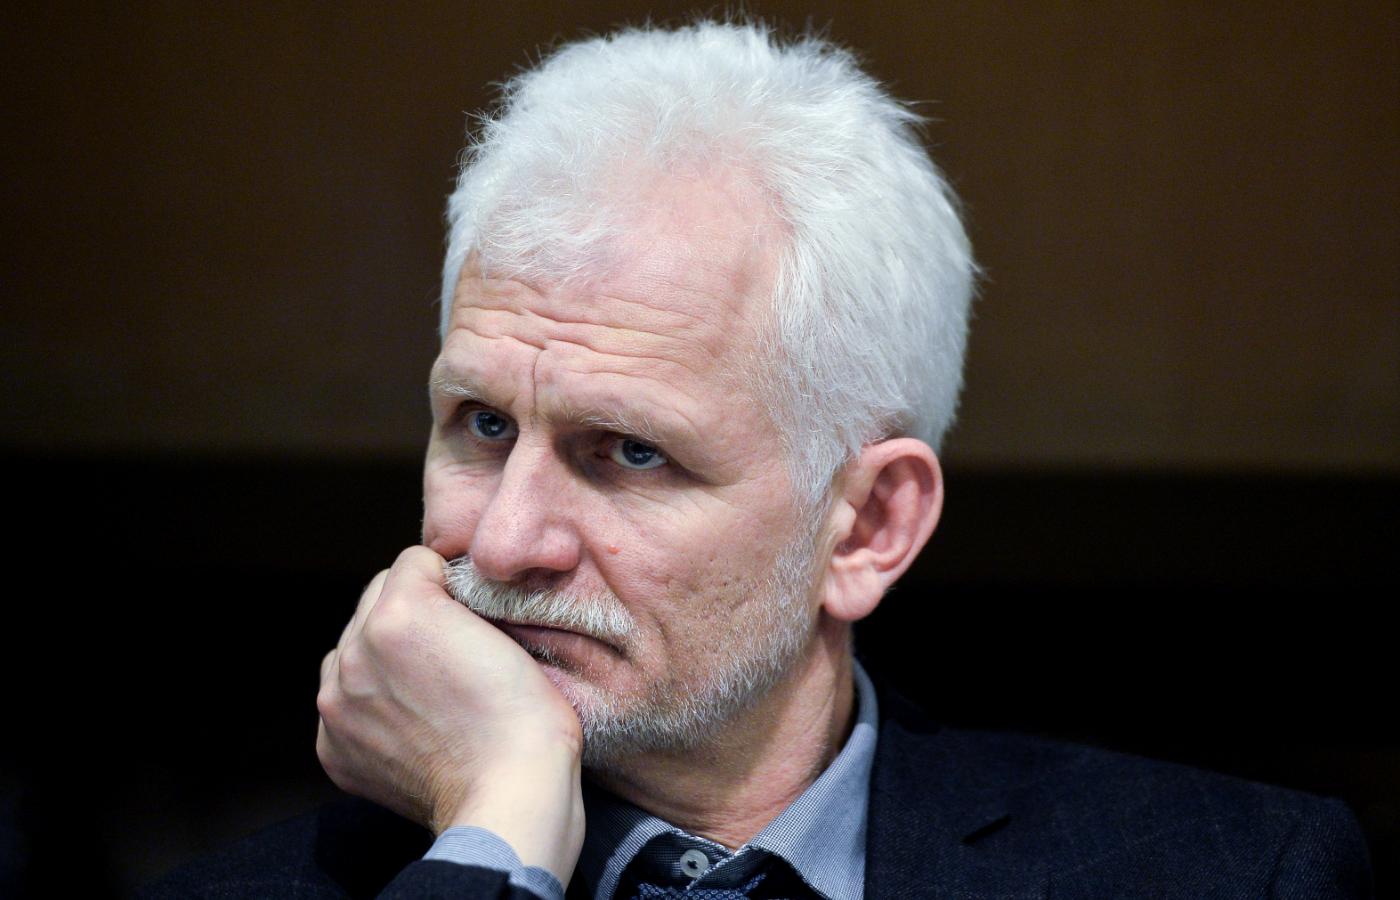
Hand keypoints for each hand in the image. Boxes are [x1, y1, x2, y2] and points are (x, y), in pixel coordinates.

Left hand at [316, 546, 584, 881]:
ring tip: (428, 688)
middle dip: (409, 615)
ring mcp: (337, 706)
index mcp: (397, 614)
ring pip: (353, 650)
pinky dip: (370, 705)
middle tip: (451, 652)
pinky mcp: (333, 747)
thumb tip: (439, 587)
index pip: (415, 562)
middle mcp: (352, 654)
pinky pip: (345, 702)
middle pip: (376, 601)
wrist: (509, 796)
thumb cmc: (521, 714)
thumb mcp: (504, 623)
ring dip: (382, 657)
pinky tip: (410, 721)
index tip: (470, 613)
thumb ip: (456, 592)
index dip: (450, 583)